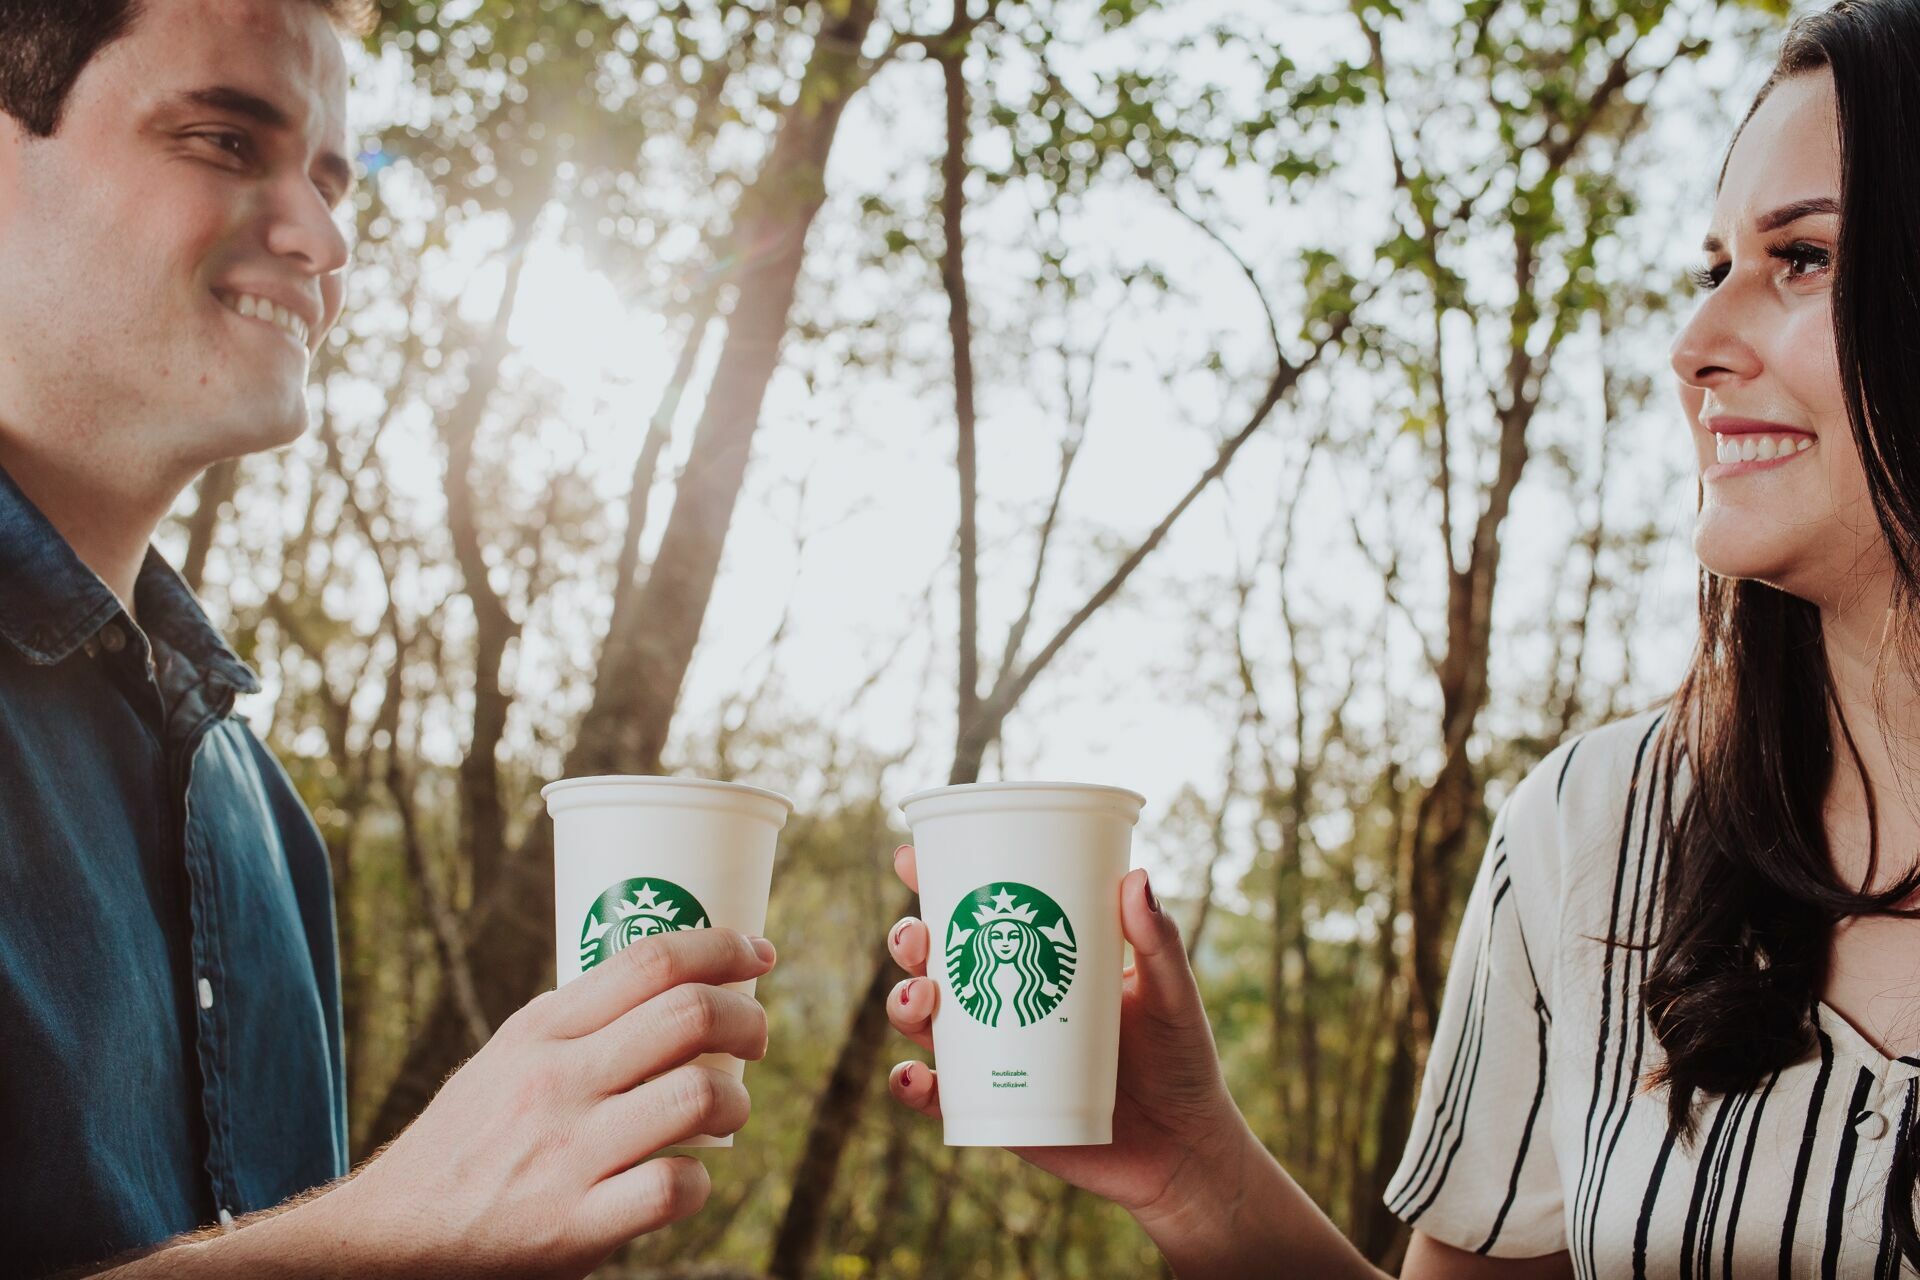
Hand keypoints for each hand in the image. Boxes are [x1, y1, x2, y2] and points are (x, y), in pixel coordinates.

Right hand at [324, 928, 775, 1279]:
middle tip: (755, 1037)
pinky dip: (699, 1182)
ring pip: (699, 1098)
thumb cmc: (466, 1141)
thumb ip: (579, 1025)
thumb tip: (674, 990)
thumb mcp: (507, 1057)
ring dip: (736, 1102)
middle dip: (747, 1020)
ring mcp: (568, 1154)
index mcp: (540, 1030)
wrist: (389, 1239)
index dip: (722, 948)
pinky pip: (676, 1186)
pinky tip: (685, 1180)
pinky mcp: (577, 1227)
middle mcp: (556, 1081)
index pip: (651, 962)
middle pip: (689, 1015)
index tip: (758, 954)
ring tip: (726, 1112)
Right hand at [883, 847, 1248, 1219]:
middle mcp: (1005, 1003)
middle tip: (920, 937)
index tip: (910, 858)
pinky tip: (914, 1076)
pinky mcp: (992, 1110)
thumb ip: (1158, 943)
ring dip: (904, 1004)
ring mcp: (995, 1057)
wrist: (1184, 1148)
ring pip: (925, 1023)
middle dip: (909, 941)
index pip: (978, 914)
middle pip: (934, 963)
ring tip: (923, 999)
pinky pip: (937, 1097)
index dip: (934, 884)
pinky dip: (911, 1085)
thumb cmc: (1180, 1061)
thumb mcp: (1172, 995)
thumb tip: (1136, 878)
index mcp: (1039, 962)